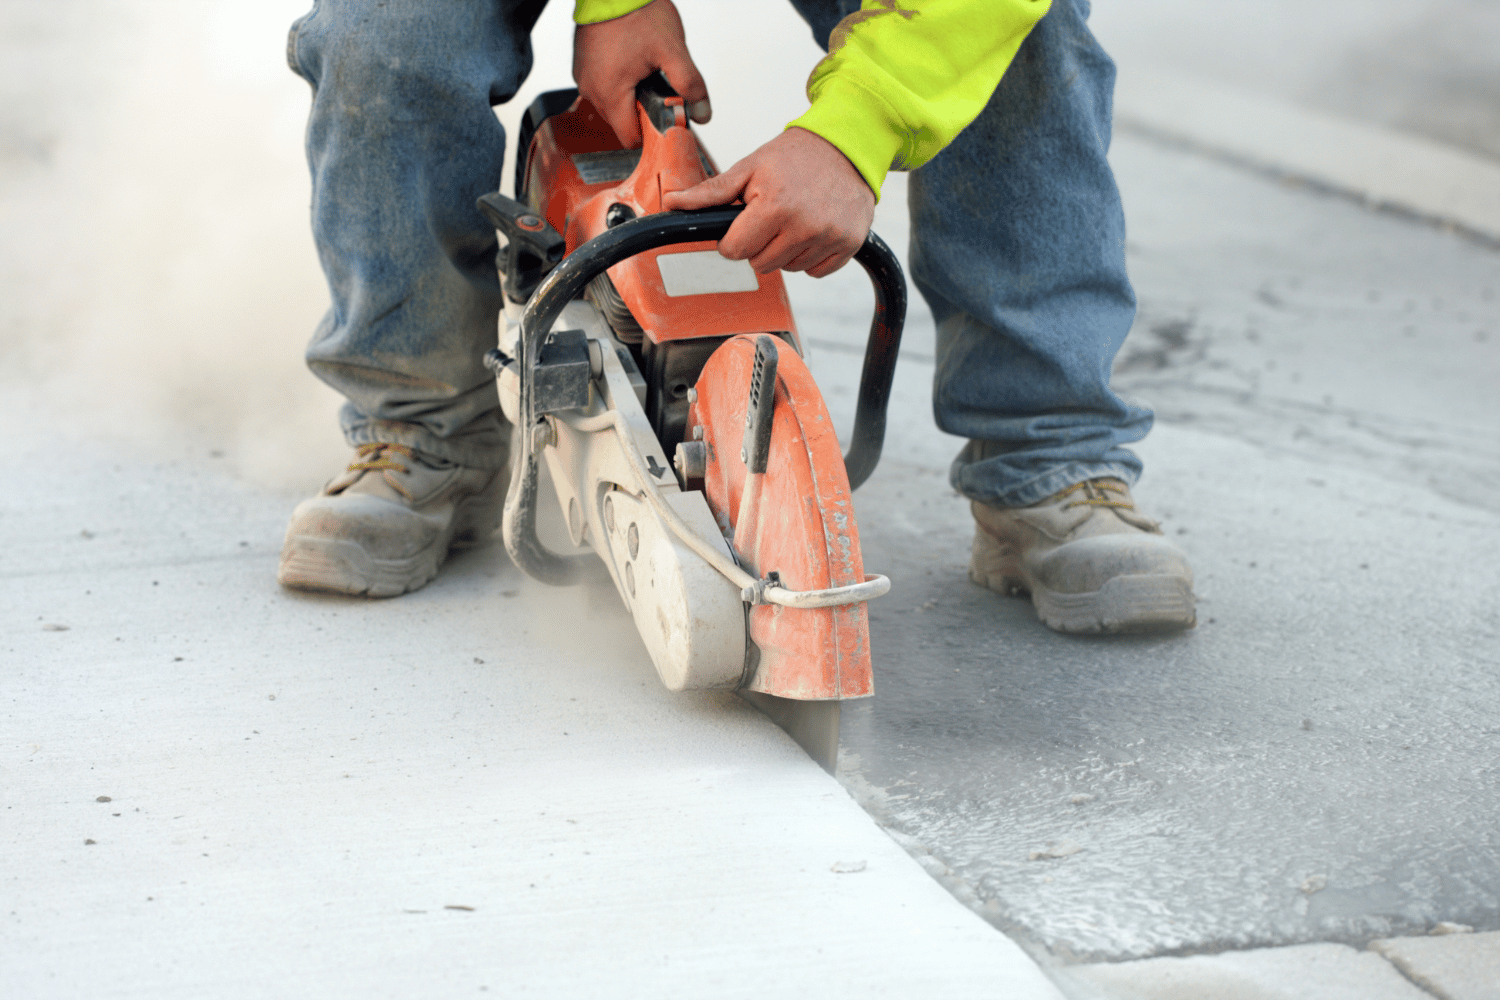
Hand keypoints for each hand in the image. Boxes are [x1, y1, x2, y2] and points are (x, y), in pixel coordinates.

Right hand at [573, 0, 710, 148]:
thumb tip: (702, 114)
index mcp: (610, 92)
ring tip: (642, 69)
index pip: (630, 138)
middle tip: (656, 83)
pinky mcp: (581, 65)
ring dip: (629, 96)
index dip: (651, 132)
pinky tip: (629, 61)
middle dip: (641, 111)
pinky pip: (601, 86)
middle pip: (621, 122)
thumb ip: (690, 85)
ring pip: (611, 105)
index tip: (664, 116)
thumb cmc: (637, 11)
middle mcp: (591, 89)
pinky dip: (617, 81)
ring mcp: (583, 77)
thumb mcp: (673, 50)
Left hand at [663, 127, 874, 277]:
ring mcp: (829, 237)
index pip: (736, 251)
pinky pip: (815, 271)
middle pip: (760, 264)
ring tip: (794, 219)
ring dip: (785, 250)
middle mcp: (804, 226)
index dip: (734, 238)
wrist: (847, 146)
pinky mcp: (848, 245)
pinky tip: (813, 229)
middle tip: (771, 216)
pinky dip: (810, 256)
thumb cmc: (796, 155)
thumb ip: (711, 192)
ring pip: (787, 269)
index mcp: (775, 205)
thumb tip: (672, 204)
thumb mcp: (750, 167)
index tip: (744, 221)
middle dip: (759, 244)